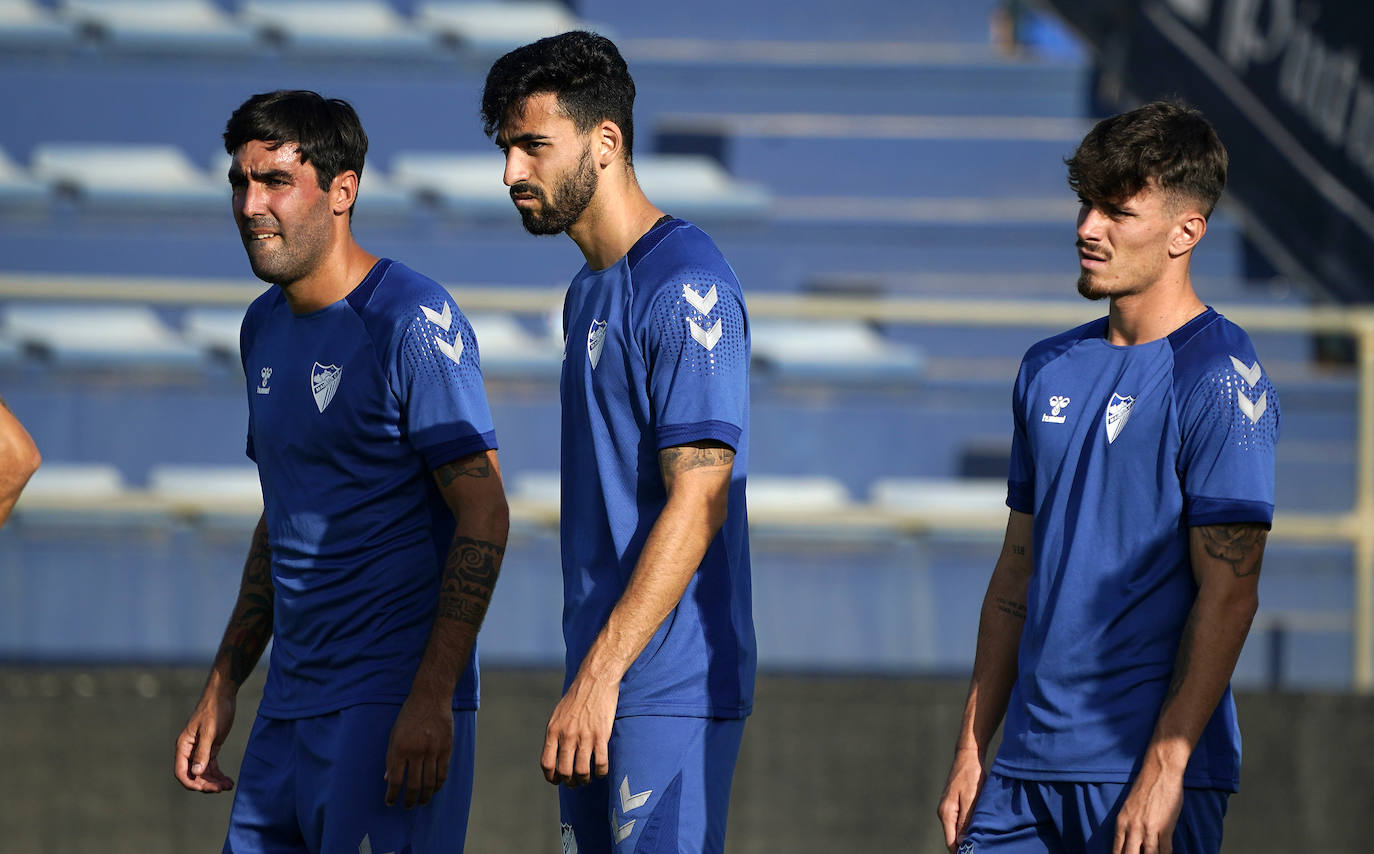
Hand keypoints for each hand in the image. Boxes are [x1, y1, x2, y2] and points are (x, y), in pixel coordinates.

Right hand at [173, 689, 236, 792]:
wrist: (223, 695)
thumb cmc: (214, 710)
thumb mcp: (210, 731)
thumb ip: (203, 752)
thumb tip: (196, 772)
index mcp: (184, 746)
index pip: (181, 772)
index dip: (191, 783)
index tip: (206, 788)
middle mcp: (189, 750)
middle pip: (193, 774)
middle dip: (206, 784)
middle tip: (221, 789)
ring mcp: (200, 749)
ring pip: (203, 772)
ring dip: (214, 781)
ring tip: (228, 786)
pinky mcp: (211, 747)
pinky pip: (212, 766)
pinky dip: (218, 774)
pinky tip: (228, 782)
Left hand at [384, 693, 453, 807]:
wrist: (430, 698)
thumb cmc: (409, 716)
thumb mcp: (394, 735)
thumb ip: (391, 757)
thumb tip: (388, 778)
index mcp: (400, 748)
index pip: (395, 780)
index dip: (392, 795)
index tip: (390, 803)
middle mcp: (416, 751)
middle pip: (413, 784)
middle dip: (409, 799)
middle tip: (407, 806)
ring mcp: (433, 750)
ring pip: (430, 782)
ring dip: (425, 796)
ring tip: (422, 802)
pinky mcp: (446, 748)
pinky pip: (443, 772)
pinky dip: (439, 784)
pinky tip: (435, 789)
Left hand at [540, 670, 619, 786]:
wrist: (595, 679)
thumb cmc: (577, 696)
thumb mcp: (558, 714)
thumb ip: (556, 733)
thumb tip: (555, 754)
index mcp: (553, 730)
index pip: (547, 763)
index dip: (551, 777)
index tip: (557, 781)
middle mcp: (567, 735)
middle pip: (565, 771)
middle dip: (569, 782)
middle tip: (575, 783)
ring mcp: (585, 736)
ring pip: (582, 771)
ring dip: (585, 780)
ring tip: (588, 779)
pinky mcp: (601, 735)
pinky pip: (600, 763)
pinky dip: (600, 772)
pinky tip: (601, 771)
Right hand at [936, 747, 985, 852]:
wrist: (969, 756)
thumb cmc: (971, 776)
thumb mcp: (971, 799)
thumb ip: (965, 821)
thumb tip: (961, 841)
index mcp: (946, 813)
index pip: (950, 841)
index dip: (960, 851)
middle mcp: (944, 812)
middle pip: (952, 837)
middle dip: (964, 845)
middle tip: (982, 849)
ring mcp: (948, 807)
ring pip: (957, 829)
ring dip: (967, 836)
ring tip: (982, 841)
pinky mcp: (955, 803)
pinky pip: (959, 821)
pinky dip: (968, 828)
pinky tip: (979, 829)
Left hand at [1113, 766, 1183, 853]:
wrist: (1159, 772)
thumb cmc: (1144, 788)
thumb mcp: (1128, 807)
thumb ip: (1128, 824)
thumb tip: (1131, 841)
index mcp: (1121, 822)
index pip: (1117, 850)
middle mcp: (1133, 827)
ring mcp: (1149, 828)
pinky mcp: (1165, 827)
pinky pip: (1165, 850)